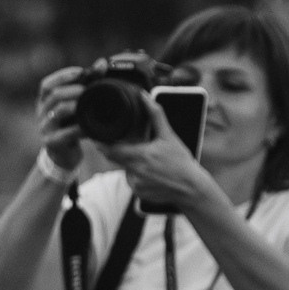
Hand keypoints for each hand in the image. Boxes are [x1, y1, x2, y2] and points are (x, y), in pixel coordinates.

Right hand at [34, 66, 88, 170]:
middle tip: (87, 90)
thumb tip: (101, 63)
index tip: (80, 72)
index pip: (47, 84)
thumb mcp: (74, 105)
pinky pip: (65, 134)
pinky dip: (79, 129)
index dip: (62, 76)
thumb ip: (86, 84)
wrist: (63, 154)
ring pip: (57, 113)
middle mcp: (41, 112)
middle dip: (72, 90)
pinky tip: (90, 127)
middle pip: (54, 95)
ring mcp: (44, 128)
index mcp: (44, 101)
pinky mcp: (51, 143)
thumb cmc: (70, 124)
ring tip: (89, 105)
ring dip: (75, 106)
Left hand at [99, 93, 218, 212]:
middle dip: (117, 150)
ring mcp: (136, 184)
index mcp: (141, 155)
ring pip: (124, 169)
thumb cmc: (181, 161)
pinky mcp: (138, 193)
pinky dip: (137, 175)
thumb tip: (145, 96)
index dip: (102, 144)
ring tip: (149, 161)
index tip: (97, 138)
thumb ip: (155, 115)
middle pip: (115, 158)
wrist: (191, 188)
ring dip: (130, 163)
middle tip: (127, 144)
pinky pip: (131, 181)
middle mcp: (135, 171)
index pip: (111, 150)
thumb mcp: (169, 136)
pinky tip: (151, 173)